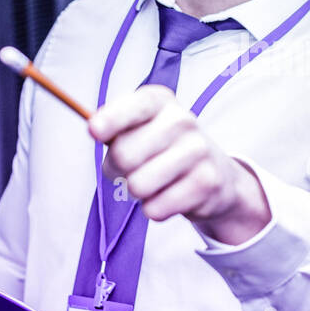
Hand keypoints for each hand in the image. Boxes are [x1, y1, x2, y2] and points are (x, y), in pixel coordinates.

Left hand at [90, 85, 270, 244]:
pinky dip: (154, 209)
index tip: (94, 130)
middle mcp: (183, 121)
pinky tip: (169, 196)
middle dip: (115, 169)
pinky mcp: (206, 183)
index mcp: (161, 102)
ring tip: (151, 182)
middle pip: (124, 154)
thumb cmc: (163, 149)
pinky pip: (156, 208)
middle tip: (128, 169)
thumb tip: (94, 128)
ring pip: (138, 185)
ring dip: (136, 191)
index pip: (135, 106)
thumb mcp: (139, 128)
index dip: (111, 119)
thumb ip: (114, 127)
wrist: (215, 172)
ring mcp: (198, 151)